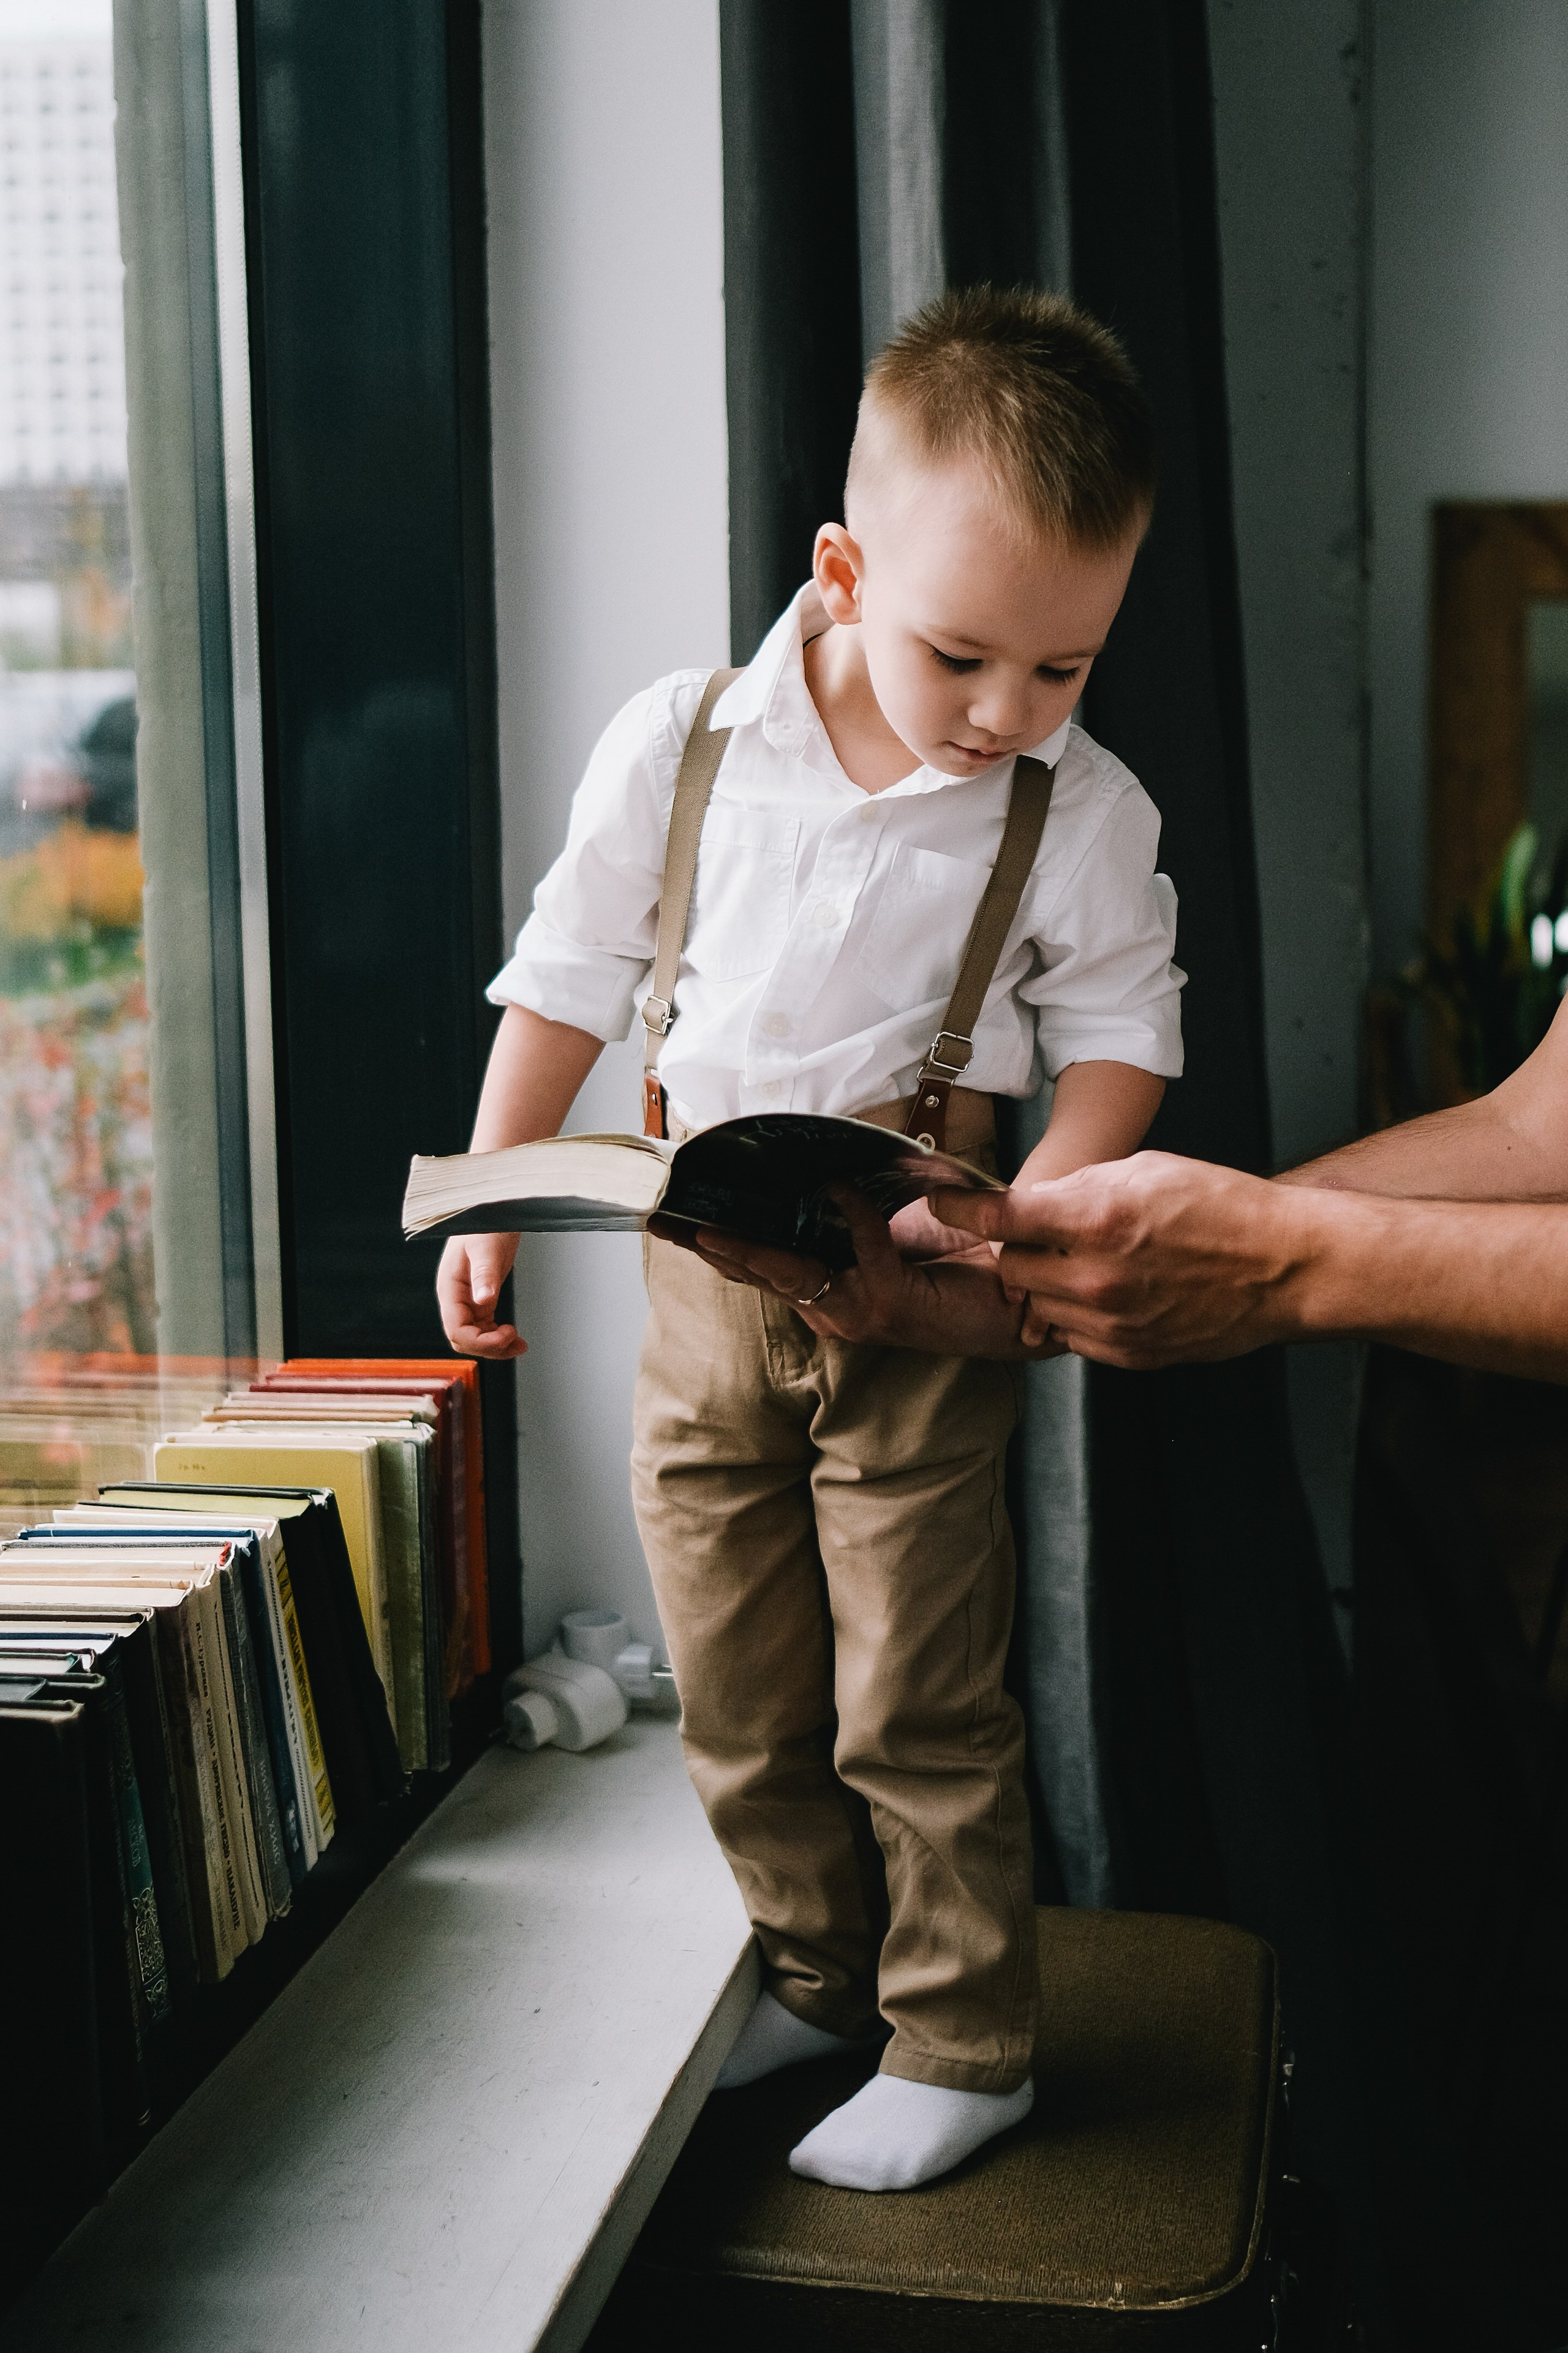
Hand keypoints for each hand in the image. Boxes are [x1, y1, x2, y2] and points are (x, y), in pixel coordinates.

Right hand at [437, 1231, 524, 1358]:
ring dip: (496, 1346)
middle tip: (515, 1341)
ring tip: (520, 1345)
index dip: (479, 1341)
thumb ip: (484, 1274)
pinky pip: (486, 1327)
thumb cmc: (486, 1225)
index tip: (505, 1336)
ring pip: (476, 1336)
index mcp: (450, 1289)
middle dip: (488, 1347)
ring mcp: (468, 1300)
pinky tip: (516, 1337)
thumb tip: (483, 1300)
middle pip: (464, 1339)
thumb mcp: (486, 1248)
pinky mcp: (482, 1298)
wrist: (494, 1212)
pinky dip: (500, 1336)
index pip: (456, 1329)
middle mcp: (456, 1298)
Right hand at [653, 1185, 1062, 1359]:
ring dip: (749, 1247)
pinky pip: (859, 1246)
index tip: (668, 1218)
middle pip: (755, 1273)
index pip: (758, 1264)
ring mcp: (858, 1312)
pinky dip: (851, 1213)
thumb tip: (817, 1167)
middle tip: (661, 1221)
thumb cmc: (961, 1256)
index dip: (712, 1242)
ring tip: (708, 1223)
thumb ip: (854, 1206)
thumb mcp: (893, 1221)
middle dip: (707, 1246)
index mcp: (829, 1287)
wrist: (1024, 1291)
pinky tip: (840, 1186)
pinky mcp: (891, 1305)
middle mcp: (834, 1308)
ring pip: (788, 1272)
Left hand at [933, 1151, 1304, 1367]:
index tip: (940, 1203)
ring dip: (1049, 1284)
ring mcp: (1111, 1323)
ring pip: (1038, 1305)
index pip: (999, 1217)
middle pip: (1011, 1267)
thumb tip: (1030, 1201)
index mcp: (1097, 1219)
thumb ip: (1078, 1188)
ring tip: (1092, 1263)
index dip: (960, 1208)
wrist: (1284, 1267)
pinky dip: (1078, 1315)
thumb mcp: (1144, 1170)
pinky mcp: (1128, 1355)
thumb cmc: (1222, 1207)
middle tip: (1050, 1234)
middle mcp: (1096, 1277)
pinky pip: (1073, 1336)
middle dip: (1020, 1248)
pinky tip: (1113, 1293)